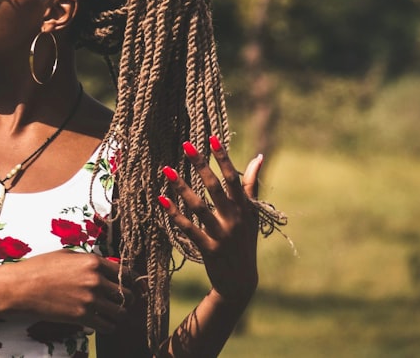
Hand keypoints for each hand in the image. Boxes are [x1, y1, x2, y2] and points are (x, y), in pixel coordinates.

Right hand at [6, 249, 137, 332]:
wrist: (21, 287)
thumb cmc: (40, 268)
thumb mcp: (66, 255)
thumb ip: (88, 261)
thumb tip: (104, 266)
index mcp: (93, 262)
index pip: (124, 272)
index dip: (132, 281)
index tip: (135, 287)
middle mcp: (95, 279)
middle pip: (126, 293)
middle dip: (128, 299)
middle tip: (127, 303)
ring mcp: (90, 299)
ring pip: (120, 311)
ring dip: (120, 315)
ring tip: (116, 316)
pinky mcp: (82, 316)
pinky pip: (107, 325)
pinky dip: (109, 327)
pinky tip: (105, 325)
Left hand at [159, 137, 262, 306]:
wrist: (241, 281)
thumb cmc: (245, 242)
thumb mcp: (253, 215)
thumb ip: (251, 186)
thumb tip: (258, 156)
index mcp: (245, 208)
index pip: (234, 178)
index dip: (223, 158)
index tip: (211, 138)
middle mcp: (234, 219)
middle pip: (215, 187)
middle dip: (201, 165)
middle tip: (185, 144)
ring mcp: (221, 235)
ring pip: (199, 207)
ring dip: (182, 187)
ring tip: (166, 169)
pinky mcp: (208, 249)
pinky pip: (188, 228)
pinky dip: (174, 214)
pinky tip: (161, 199)